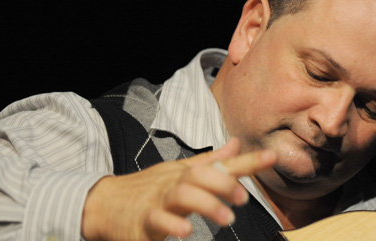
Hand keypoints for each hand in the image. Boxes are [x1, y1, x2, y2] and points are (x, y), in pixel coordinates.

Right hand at [81, 138, 276, 240]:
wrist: (102, 204)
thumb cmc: (148, 189)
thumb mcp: (180, 172)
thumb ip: (211, 161)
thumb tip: (236, 144)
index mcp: (187, 173)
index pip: (222, 164)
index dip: (248, 161)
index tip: (273, 157)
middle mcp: (174, 183)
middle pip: (200, 175)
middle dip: (223, 184)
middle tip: (242, 198)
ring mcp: (158, 202)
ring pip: (182, 196)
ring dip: (206, 205)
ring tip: (226, 218)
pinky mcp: (143, 223)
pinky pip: (158, 222)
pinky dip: (172, 226)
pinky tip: (187, 231)